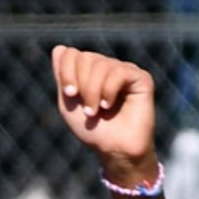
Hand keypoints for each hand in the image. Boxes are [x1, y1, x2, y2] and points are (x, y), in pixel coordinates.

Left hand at [51, 44, 157, 178]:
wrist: (114, 150)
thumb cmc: (93, 130)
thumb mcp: (69, 104)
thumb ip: (63, 77)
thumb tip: (59, 47)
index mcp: (90, 71)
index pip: (71, 54)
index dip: (66, 71)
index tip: (69, 94)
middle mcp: (107, 66)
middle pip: (85, 57)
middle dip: (82, 86)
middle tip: (87, 110)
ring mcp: (124, 70)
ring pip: (102, 65)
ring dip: (94, 92)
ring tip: (96, 112)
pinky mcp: (140, 77)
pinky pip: (119, 72)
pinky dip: (109, 90)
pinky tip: (109, 105)